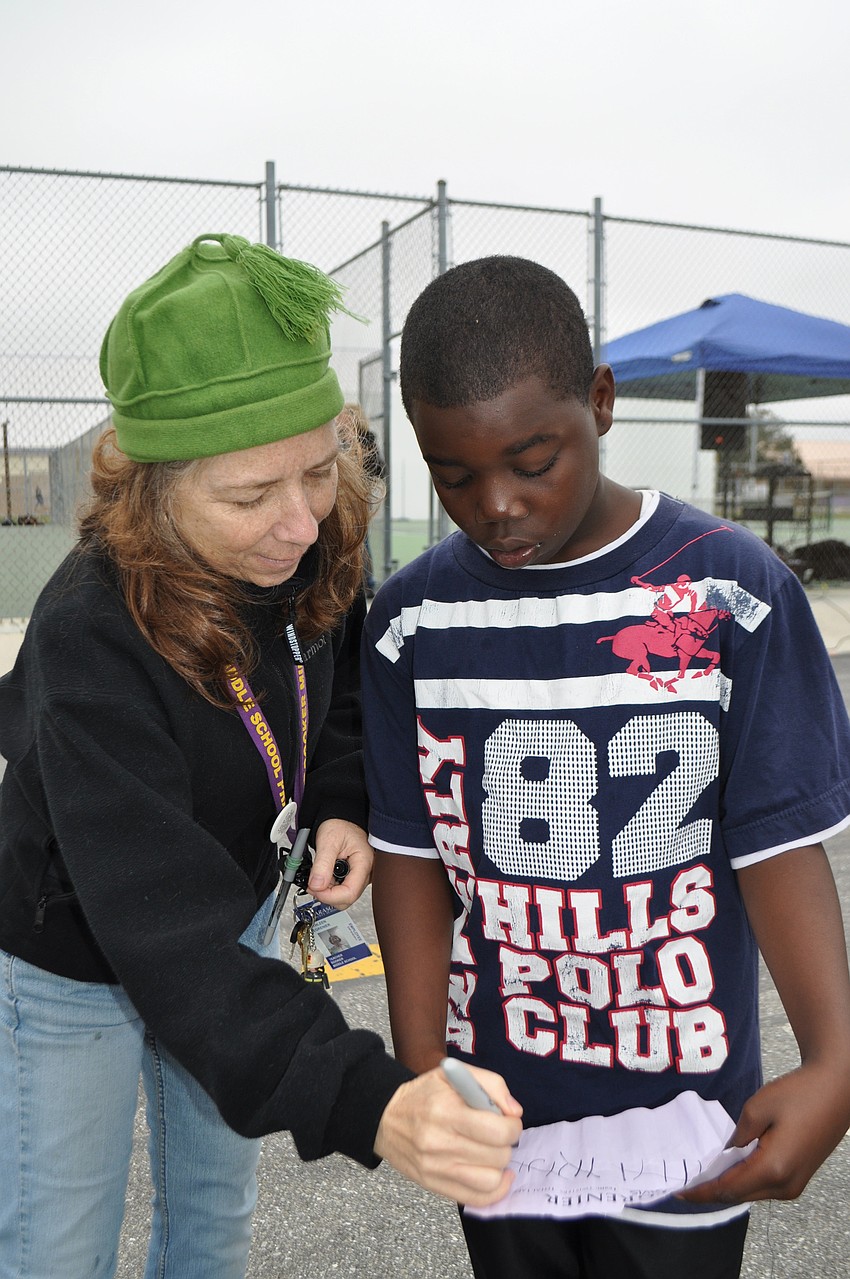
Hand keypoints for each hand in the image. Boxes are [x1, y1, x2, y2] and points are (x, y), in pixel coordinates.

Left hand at [307, 819, 372, 906]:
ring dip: (328, 892)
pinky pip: (343, 890)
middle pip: (347, 899)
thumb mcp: (328, 841)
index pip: (349, 893)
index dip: (329, 896)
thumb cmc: (340, 824)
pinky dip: (331, 888)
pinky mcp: (355, 877)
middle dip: (327, 895)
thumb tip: (316, 886)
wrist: (343, 819)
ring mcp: (362, 876)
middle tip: (313, 883)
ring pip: (344, 897)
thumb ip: (322, 865)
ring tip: (320, 875)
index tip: (314, 888)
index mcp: (364, 863)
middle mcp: (367, 873)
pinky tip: (326, 876)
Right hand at [374, 1064, 522, 1206]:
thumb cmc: (422, 1095)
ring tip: (492, 1152)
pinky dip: (494, 1190)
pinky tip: (495, 1175)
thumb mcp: (454, 1074)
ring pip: (491, 1180)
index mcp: (446, 1111)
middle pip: (498, 1155)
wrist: (385, 1118)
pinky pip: (476, 1199)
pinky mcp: (434, 1185)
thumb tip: (515, 1112)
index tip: (508, 1121)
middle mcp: (440, 1143)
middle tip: (498, 1133)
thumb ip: (491, 1084)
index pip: (497, 1131)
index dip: (512, 1126)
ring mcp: (436, 1168)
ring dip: (499, 1165)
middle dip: (506, 1143)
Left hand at [680, 1061, 849, 1204]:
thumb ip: (738, 1136)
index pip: (728, 1188)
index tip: (679, 1192)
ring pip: (752, 1192)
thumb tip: (726, 1154)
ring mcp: (794, 1185)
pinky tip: (730, 1167)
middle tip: (686, 1182)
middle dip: (711, 1190)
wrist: (836, 1090)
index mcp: (773, 1168)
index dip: (702, 1192)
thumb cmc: (799, 1094)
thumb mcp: (758, 1107)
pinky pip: (764, 1185)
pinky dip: (744, 1180)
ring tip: (704, 1174)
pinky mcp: (798, 1177)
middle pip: (739, 1195)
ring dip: (728, 1185)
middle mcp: (785, 1185)